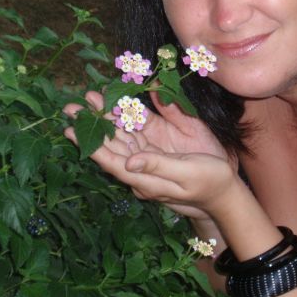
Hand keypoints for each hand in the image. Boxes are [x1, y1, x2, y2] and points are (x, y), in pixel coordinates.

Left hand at [62, 90, 237, 220]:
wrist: (225, 194)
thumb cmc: (209, 183)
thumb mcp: (186, 174)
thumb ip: (158, 167)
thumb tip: (130, 162)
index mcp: (146, 180)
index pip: (112, 162)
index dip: (91, 146)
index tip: (71, 131)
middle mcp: (141, 172)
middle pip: (111, 147)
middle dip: (92, 126)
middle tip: (71, 107)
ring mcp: (148, 163)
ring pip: (121, 139)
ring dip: (106, 120)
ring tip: (88, 102)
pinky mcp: (157, 155)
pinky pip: (136, 136)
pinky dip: (125, 121)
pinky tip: (114, 108)